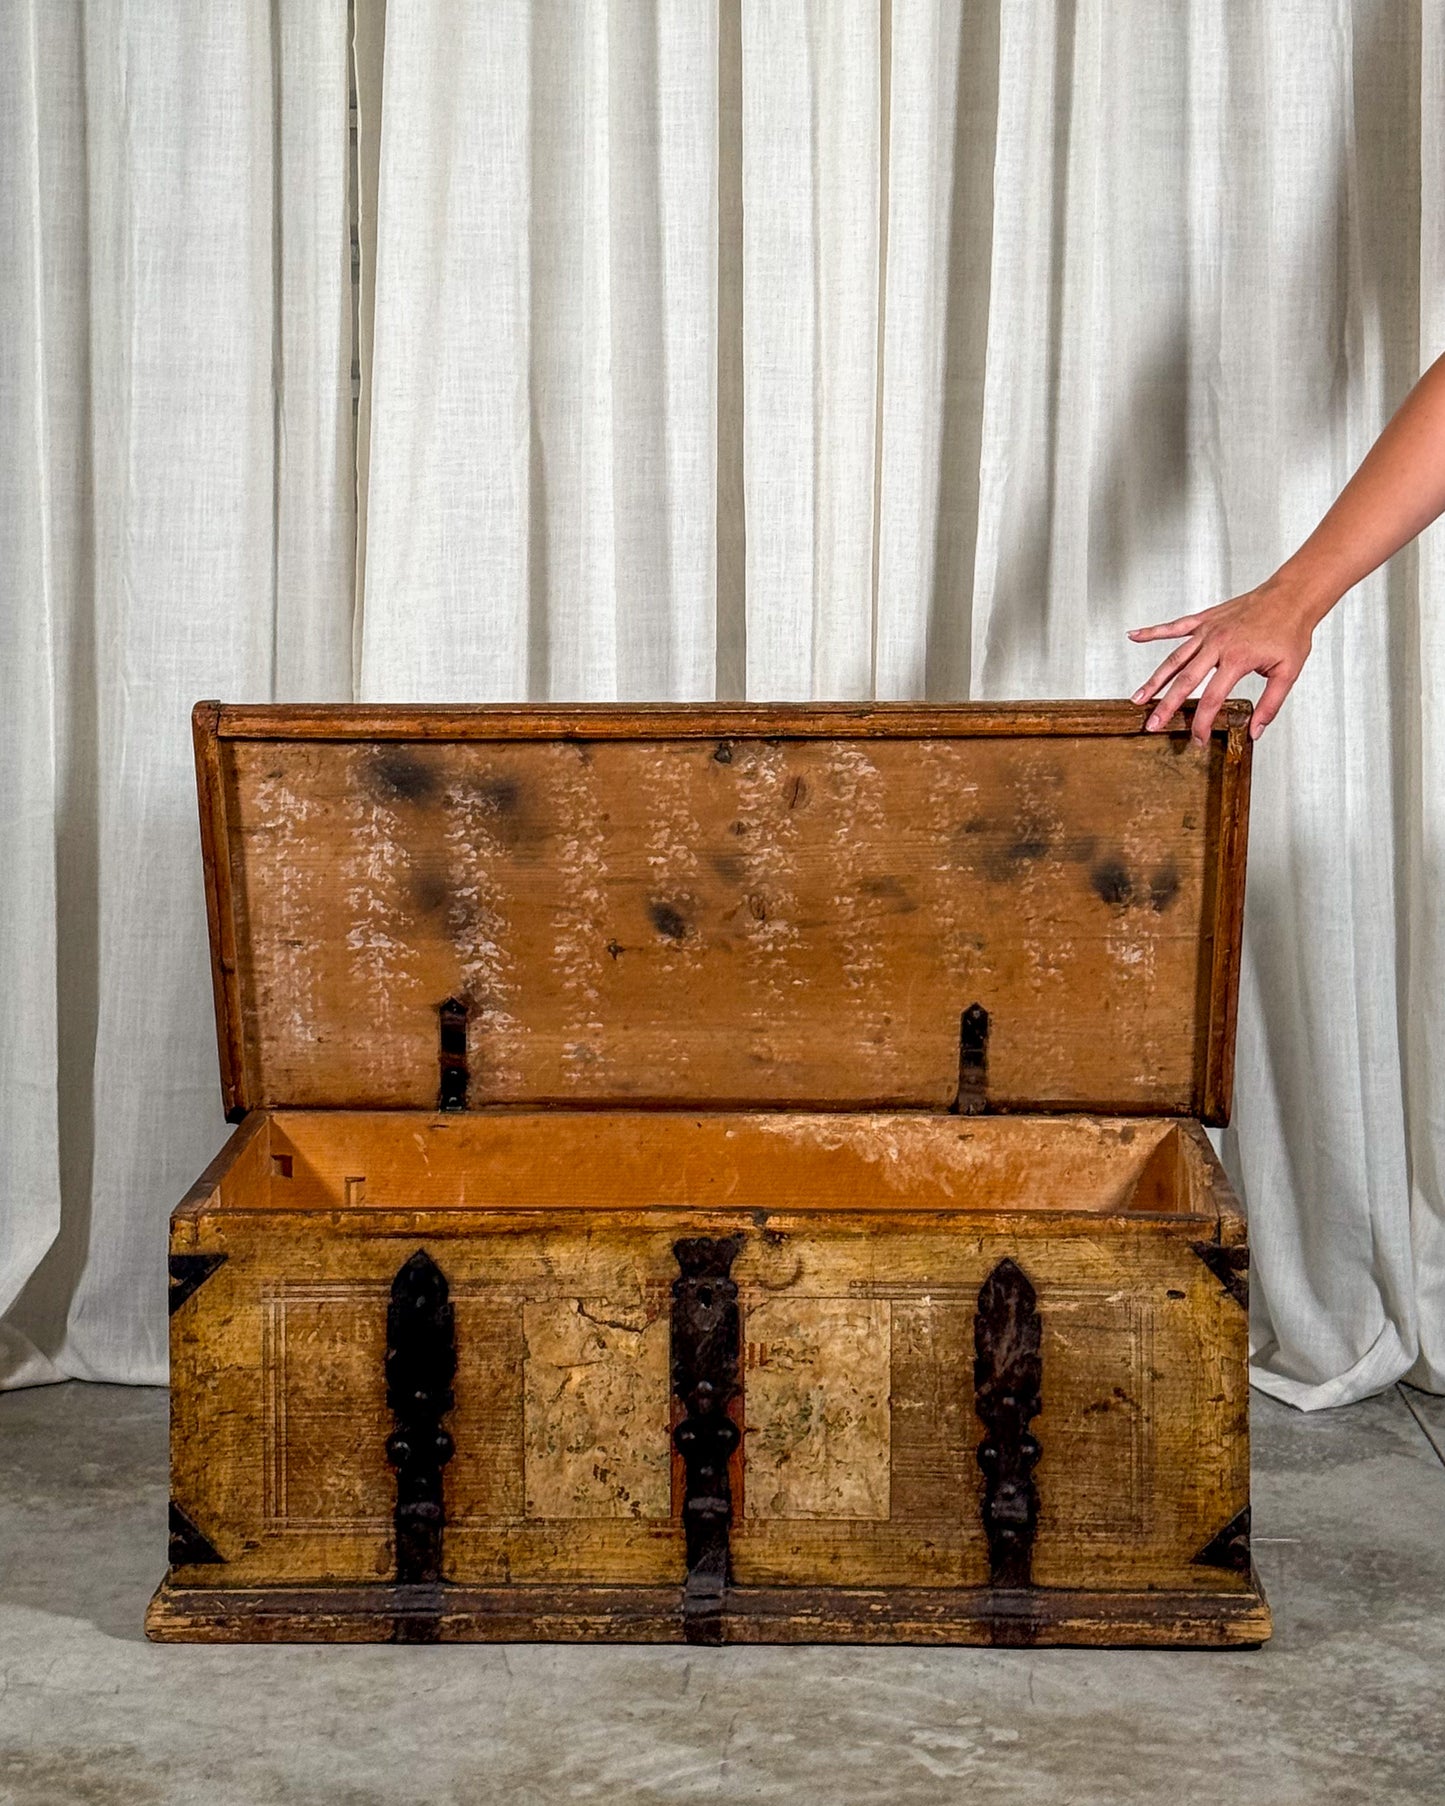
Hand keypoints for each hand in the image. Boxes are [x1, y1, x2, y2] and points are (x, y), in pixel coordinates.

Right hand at [1127, 578, 1324, 741]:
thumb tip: (1255, 731)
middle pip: (1184, 681)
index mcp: (1236, 660)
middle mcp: (1217, 645)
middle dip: (1166, 706)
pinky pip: (1175, 627)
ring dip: (1154, 679)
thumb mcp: (1287, 672)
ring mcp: (1208, 631)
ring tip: (1138, 698)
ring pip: (1174, 658)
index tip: (1196, 739)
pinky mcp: (1205, 619)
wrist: (1292, 596)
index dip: (1201, 723)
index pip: (1211, 699)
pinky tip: (1134, 636)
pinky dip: (1153, 632)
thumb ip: (1270, 705)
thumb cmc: (1291, 631)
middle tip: (1152, 724)